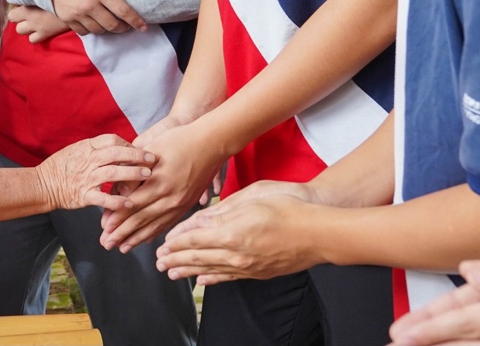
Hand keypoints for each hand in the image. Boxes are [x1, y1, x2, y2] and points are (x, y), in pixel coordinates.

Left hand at [11, 4, 78, 42]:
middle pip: (12, 18)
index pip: (12, 5)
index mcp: (28, 2)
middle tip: (27, 12)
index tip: (23, 2)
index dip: (16, 4)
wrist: (77, 5)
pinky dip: (35, 36)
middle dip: (18, 16)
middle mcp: (29, 15)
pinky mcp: (45, 34)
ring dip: (25, 26)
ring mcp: (36, 26)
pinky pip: (32, 40)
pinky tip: (41, 30)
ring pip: (19, 30)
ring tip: (33, 21)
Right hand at [36, 134, 154, 211]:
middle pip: (117, 154)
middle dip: (137, 156)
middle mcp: (88, 160)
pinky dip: (117, 201)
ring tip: (147, 176)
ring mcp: (86, 178)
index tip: (140, 150)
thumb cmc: (60, 167)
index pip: (112, 140)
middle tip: (153, 159)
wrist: (43, 184)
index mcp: (87, 147)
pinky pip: (103, 198)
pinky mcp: (84, 195)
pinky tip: (130, 203)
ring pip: (113, 173)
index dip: (128, 144)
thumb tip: (117, 145)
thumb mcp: (77, 149)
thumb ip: (95, 148)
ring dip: (132, 174)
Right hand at [47, 0, 144, 34]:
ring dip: (107, 29)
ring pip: (99, 30)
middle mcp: (89, 5)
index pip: (123, 11)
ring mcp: (77, 14)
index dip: (136, 20)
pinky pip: (84, 32)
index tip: (143, 26)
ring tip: (110, 23)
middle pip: (112, 25)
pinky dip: (91, 30)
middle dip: (123, 28)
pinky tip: (94, 23)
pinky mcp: (67, 19)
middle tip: (126, 25)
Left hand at [99, 120, 224, 251]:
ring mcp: (181, 202)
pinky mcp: (189, 204)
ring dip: (137, 238)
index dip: (116, 219)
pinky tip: (147, 240)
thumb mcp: (153, 150)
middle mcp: (170, 197)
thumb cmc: (180, 140)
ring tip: (123, 247)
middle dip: (122, 234)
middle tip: (107, 244)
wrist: (212, 143)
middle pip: (141, 219)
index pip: (131, 205)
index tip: (103, 229)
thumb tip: (118, 189)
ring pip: (155, 225)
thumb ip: (135, 170)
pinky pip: (170, 223)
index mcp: (158, 182)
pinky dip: (156, 233)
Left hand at [155, 190, 321, 283]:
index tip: (162, 243)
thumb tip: (200, 219)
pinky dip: (212, 279)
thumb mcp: (250, 197)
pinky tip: (203, 281)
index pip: (193, 239)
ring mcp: (247, 267)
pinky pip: (229, 278)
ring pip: (210, 270)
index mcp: (231, 233)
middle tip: (159, 262)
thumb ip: (222, 210)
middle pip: (197, 258)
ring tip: (172, 273)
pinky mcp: (258, 273)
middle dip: (175, 259)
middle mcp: (236, 254)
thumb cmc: (289, 205)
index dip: (175, 242)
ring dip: (188, 272)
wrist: (320, 230)